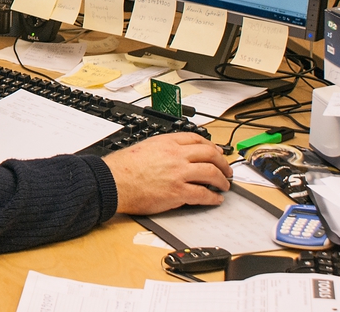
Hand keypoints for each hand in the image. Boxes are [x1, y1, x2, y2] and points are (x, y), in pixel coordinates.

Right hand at [102, 132, 232, 215]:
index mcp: (166, 142)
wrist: (112, 181)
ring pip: (211, 173)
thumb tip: (177, 156)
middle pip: (209, 154)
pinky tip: (215, 200)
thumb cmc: (122, 167)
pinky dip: (213, 198)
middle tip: (227, 169)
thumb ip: (163, 148)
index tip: (216, 152)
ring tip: (225, 185)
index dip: (211, 146)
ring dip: (222, 180)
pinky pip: (203, 194)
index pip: (196, 139)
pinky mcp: (178, 192)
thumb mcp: (144, 147)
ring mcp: (178, 173)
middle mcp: (175, 155)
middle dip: (222, 163)